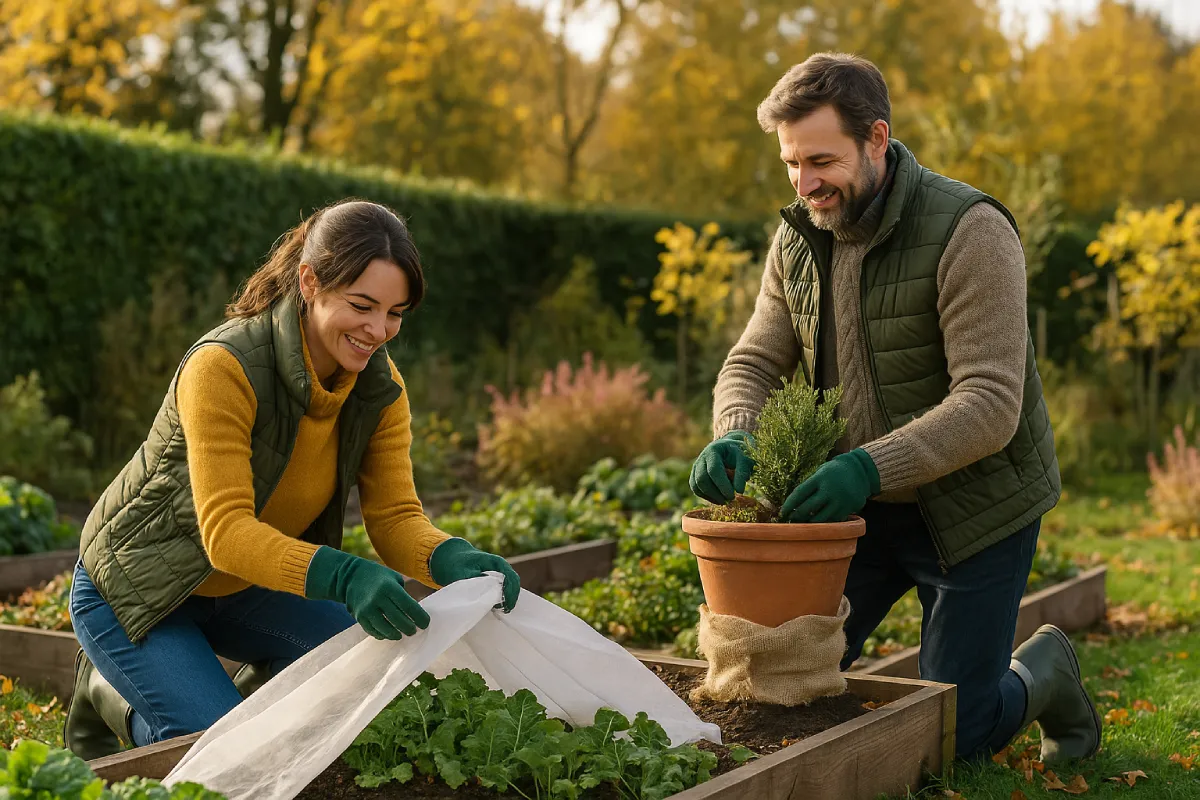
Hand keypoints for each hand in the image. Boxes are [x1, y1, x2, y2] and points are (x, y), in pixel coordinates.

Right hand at [304, 546, 429, 639]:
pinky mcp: (359, 617)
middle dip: (409, 628)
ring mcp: (367, 609)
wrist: (350, 576)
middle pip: (398, 620)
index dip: (420, 617)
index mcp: (389, 587)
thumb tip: (416, 612)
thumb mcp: (394, 577)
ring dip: (397, 634)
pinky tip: (389, 634)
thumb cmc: (378, 576)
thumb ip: (404, 594)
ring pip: (386, 629)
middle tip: (414, 630)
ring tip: (402, 634)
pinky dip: (383, 635)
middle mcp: (378, 599)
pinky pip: (373, 631)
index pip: (409, 607)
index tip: (425, 623)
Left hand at [429, 538, 520, 612]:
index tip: (505, 607)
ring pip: (510, 586)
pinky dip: (502, 596)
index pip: (511, 578)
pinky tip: (495, 605)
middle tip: (503, 611)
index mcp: (496, 562)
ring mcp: (498, 571)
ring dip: (507, 598)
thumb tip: (486, 595)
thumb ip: (475, 584)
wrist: (450, 556)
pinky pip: (503, 587)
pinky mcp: (494, 577)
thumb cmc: (455, 564)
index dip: (510, 594)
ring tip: (500, 610)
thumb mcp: (462, 574)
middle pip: (513, 583)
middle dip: (510, 598)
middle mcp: (500, 566)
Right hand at [689, 430, 755, 504]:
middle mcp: (701, 458)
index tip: (732, 496)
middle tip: (730, 500)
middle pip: (702, 479)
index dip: (722, 485)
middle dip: (715, 493)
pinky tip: (719, 500)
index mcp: (713, 450)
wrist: (730, 448)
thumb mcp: (745, 459)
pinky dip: (706, 497)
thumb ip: (742, 473)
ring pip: (696, 485)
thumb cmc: (739, 454)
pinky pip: (696, 489)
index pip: (714, 470)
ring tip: (725, 501)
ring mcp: (696, 466)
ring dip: (710, 496)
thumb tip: (739, 491)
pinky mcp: (695, 475)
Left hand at [780, 449, 880, 522]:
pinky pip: (832, 521)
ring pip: (820, 519)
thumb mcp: (821, 472)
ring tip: (803, 524)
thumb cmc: (834, 472)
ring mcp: (840, 500)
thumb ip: (809, 486)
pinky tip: (818, 523)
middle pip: (807, 508)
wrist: (861, 471)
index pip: (799, 493)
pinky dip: (824, 523)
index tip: (781, 512)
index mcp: (820, 478)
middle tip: (790, 520)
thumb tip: (792, 504)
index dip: (788, 505)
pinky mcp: (849, 509)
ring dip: (809, 523)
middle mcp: (830, 489)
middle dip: (796, 516)